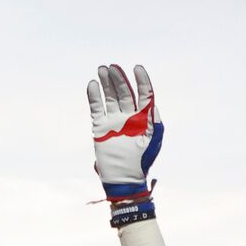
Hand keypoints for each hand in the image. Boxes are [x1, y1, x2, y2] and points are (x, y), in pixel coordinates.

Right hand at [85, 63, 161, 229]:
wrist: (125, 178)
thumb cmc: (143, 159)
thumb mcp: (153, 136)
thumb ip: (153, 117)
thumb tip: (149, 101)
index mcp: (144, 117)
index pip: (144, 93)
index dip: (141, 80)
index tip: (137, 68)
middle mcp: (129, 116)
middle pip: (124, 92)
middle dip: (119, 79)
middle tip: (113, 67)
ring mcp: (114, 121)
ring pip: (110, 97)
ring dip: (107, 83)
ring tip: (102, 70)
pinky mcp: (100, 128)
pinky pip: (96, 109)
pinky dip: (94, 97)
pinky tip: (92, 85)